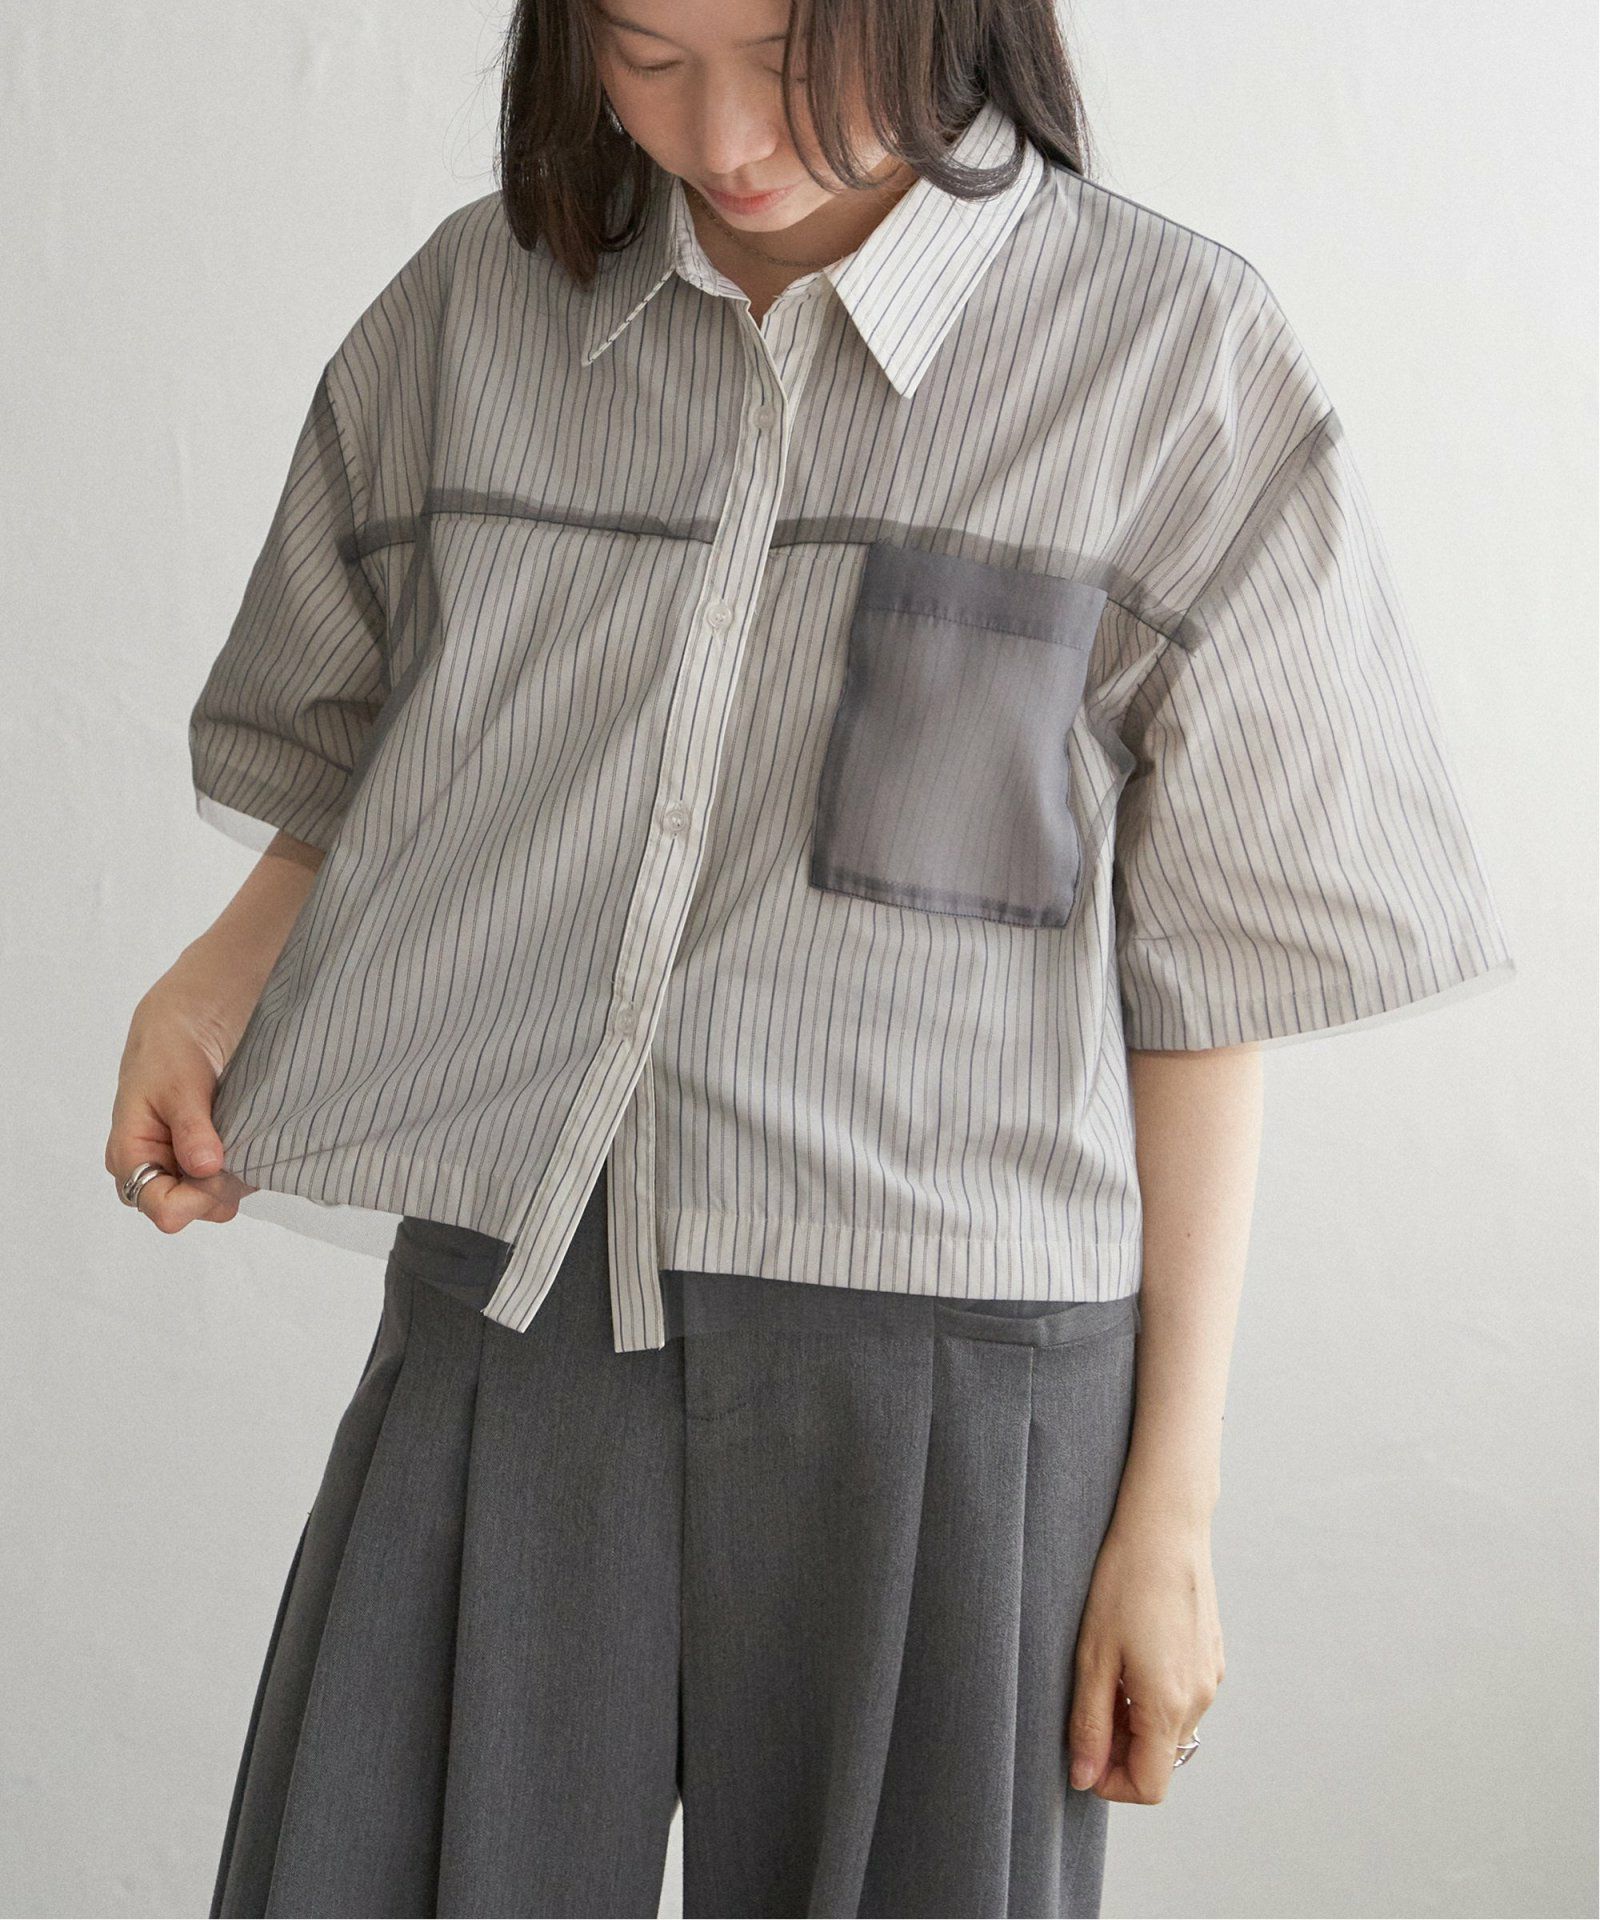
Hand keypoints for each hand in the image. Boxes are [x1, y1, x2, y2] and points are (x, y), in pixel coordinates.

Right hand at [105, 972, 257, 1232]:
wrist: (184, 1026)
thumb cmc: (170, 1052)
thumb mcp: (180, 1085)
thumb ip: (192, 1128)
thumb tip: (205, 1168)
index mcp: (130, 1156)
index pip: (165, 1210)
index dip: (200, 1197)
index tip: (224, 1164)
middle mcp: (149, 1171)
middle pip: (193, 1210)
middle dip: (222, 1185)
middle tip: (240, 1143)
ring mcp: (175, 1169)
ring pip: (213, 1201)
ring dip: (236, 1176)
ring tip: (243, 1135)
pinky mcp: (198, 1162)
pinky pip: (224, 1183)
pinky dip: (241, 1167)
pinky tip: (247, 1139)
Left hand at [1066, 1502, 1223, 1802]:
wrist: (1166, 1527)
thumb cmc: (1123, 1584)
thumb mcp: (1092, 1657)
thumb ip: (1090, 1724)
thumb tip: (1084, 1779)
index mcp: (1168, 1705)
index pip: (1150, 1786)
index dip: (1112, 1783)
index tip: (1084, 1755)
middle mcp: (1199, 1699)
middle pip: (1161, 1759)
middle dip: (1121, 1749)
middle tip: (1087, 1705)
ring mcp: (1211, 1677)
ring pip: (1172, 1728)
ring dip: (1137, 1721)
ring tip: (1107, 1670)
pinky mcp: (1213, 1656)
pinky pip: (1184, 1697)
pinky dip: (1155, 1696)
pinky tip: (1133, 1651)